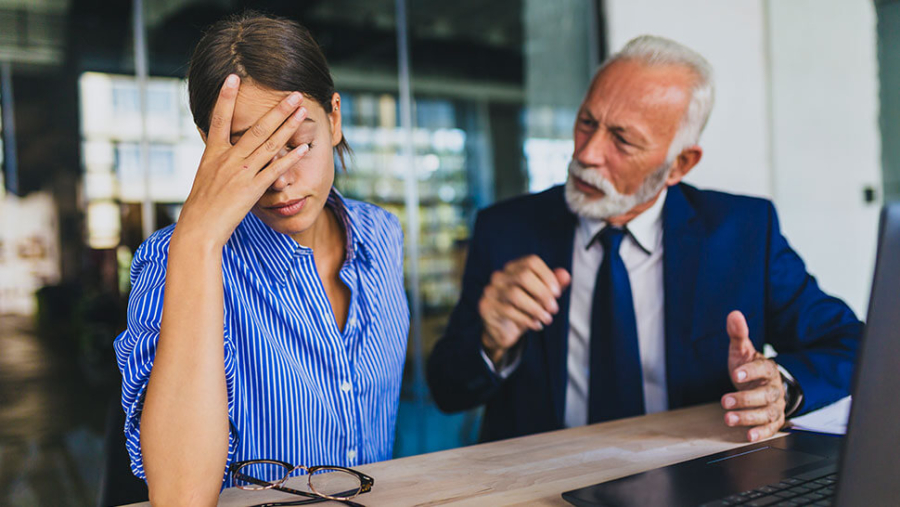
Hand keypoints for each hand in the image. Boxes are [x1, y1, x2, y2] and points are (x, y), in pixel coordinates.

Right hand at [175, 74, 310, 247]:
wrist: (199, 228)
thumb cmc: (202, 205)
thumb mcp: (205, 175)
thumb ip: (218, 159)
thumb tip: (221, 147)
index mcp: (213, 153)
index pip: (219, 118)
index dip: (225, 97)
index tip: (233, 77)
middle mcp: (228, 158)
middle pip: (256, 128)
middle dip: (277, 109)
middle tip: (294, 93)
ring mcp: (242, 172)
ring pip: (269, 144)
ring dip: (288, 126)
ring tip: (302, 111)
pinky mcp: (253, 189)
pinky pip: (275, 169)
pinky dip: (291, 158)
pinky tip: (304, 148)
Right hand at [479, 255, 570, 363]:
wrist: (502, 331)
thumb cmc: (524, 310)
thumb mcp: (540, 298)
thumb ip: (553, 285)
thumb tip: (566, 275)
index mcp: (513, 268)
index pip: (531, 262)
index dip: (547, 276)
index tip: (557, 293)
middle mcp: (500, 276)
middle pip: (523, 275)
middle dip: (543, 293)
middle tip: (554, 308)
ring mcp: (491, 291)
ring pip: (516, 295)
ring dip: (536, 308)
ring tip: (547, 319)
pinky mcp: (486, 306)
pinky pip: (508, 311)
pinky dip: (527, 319)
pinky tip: (536, 325)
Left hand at [720, 310, 785, 441]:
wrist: (762, 384)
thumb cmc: (749, 367)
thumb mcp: (742, 350)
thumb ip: (738, 334)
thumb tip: (734, 314)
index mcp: (768, 369)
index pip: (763, 369)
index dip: (750, 372)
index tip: (736, 374)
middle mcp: (774, 388)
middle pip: (765, 395)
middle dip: (745, 399)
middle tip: (725, 400)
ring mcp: (774, 405)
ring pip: (767, 413)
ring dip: (748, 417)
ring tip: (728, 419)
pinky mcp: (773, 420)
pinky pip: (770, 428)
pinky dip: (761, 433)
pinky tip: (748, 435)